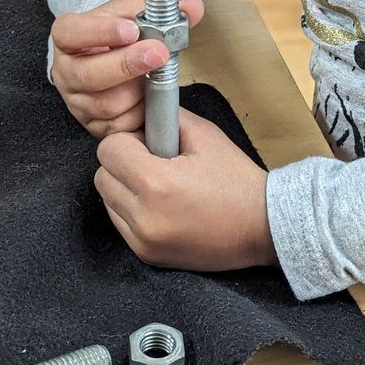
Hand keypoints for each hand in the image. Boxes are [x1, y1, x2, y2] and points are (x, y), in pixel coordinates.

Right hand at [51, 0, 204, 138]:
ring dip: (138, 90)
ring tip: (153, 76)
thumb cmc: (119, 34)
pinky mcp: (93, 124)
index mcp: (68, 37)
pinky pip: (120, 125)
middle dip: (128, 65)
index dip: (100, 32)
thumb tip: (193, 8)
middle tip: (159, 54)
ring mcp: (77, 101)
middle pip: (89, 75)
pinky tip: (148, 98)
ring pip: (108, 104)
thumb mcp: (133, 14)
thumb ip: (160, 10)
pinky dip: (140, 112)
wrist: (112, 58)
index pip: (70, 33)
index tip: (132, 30)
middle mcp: (66, 71)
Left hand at [94, 108, 277, 271]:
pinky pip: (120, 223)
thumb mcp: (205, 136)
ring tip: (159, 185)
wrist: (262, 227)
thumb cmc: (237, 181)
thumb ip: (166, 117)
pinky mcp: (147, 255)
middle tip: (154, 161)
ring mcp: (144, 241)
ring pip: (107, 201)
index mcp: (157, 184)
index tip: (149, 142)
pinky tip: (161, 205)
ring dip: (124, 188)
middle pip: (102, 176)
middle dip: (123, 164)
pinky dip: (132, 210)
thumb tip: (140, 110)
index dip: (128, 140)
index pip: (109, 150)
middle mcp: (144, 217)